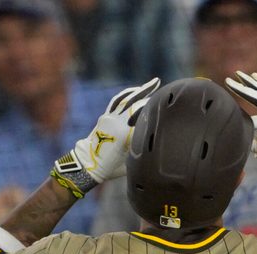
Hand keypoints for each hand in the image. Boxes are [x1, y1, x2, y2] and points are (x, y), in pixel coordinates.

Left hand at [52, 78, 160, 196]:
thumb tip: (157, 142)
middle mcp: (117, 122)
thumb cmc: (112, 168)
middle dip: (150, 93)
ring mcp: (109, 118)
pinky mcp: (105, 117)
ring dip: (140, 90)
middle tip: (162, 86)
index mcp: (125, 133)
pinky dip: (127, 94)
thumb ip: (143, 148)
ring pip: (126, 99)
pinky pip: (117, 102)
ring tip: (153, 83)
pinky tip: (135, 91)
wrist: (88, 165)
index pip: (143, 115)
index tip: (168, 103)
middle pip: (136, 103)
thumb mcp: (132, 161)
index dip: (156, 108)